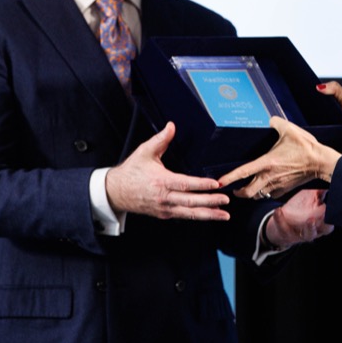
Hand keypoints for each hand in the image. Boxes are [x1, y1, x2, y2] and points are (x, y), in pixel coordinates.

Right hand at [105, 122, 229, 220]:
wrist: (116, 192)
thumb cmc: (131, 171)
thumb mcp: (144, 152)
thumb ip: (160, 139)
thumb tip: (171, 126)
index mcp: (161, 181)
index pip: (185, 184)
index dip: (201, 184)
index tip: (215, 184)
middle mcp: (164, 197)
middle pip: (190, 201)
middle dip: (210, 201)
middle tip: (225, 199)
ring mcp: (164, 208)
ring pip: (189, 213)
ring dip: (208, 214)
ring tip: (224, 215)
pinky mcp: (164, 214)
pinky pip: (183, 216)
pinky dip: (197, 216)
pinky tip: (210, 214)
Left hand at [219, 116, 341, 199]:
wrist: (321, 162)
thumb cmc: (305, 146)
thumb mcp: (289, 129)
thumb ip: (276, 122)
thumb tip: (270, 119)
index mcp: (267, 162)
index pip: (243, 172)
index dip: (229, 178)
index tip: (220, 183)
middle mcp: (269, 176)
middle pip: (247, 192)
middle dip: (238, 192)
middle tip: (235, 189)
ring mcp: (277, 185)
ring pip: (258, 196)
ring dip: (251, 194)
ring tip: (249, 188)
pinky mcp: (285, 189)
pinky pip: (270, 194)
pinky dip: (265, 193)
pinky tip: (266, 186)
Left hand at [264, 189, 333, 248]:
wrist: (282, 222)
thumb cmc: (299, 209)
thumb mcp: (309, 199)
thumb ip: (318, 193)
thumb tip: (327, 185)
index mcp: (321, 222)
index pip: (330, 222)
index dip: (332, 216)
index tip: (331, 209)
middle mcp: (314, 230)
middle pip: (324, 230)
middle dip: (326, 223)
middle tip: (324, 215)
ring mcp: (301, 234)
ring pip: (309, 234)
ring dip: (310, 227)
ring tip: (310, 219)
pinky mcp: (286, 234)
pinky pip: (283, 228)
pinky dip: (280, 219)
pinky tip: (278, 210)